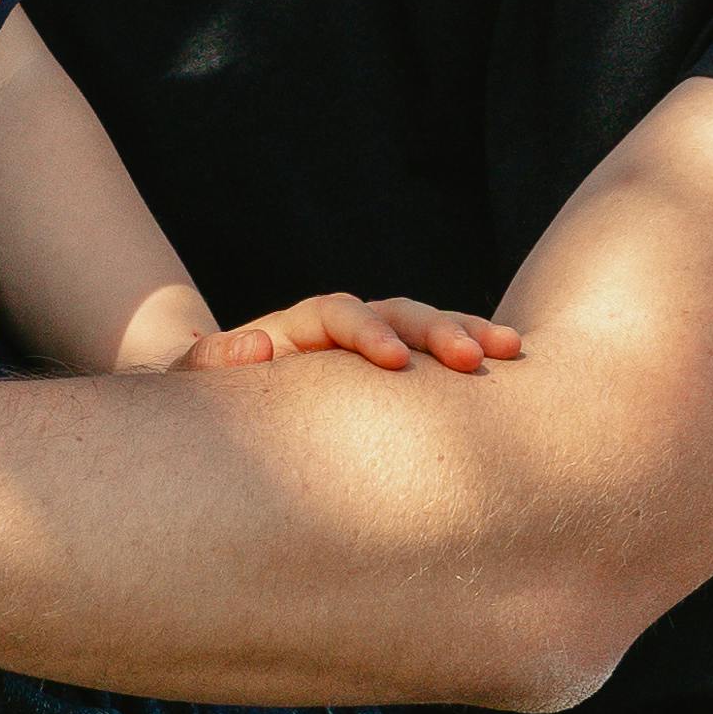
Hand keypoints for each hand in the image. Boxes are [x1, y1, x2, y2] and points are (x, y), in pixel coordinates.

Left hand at [124, 286, 534, 376]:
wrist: (223, 401)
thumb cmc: (211, 395)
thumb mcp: (199, 380)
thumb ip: (213, 362)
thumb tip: (254, 346)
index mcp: (299, 327)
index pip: (339, 313)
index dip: (368, 332)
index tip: (394, 362)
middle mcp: (344, 329)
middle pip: (397, 312)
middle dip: (436, 330)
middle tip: (473, 359)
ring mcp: (374, 348)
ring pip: (428, 328)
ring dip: (468, 335)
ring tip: (510, 351)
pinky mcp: (395, 377)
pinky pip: (438, 361)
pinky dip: (471, 356)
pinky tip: (513, 370)